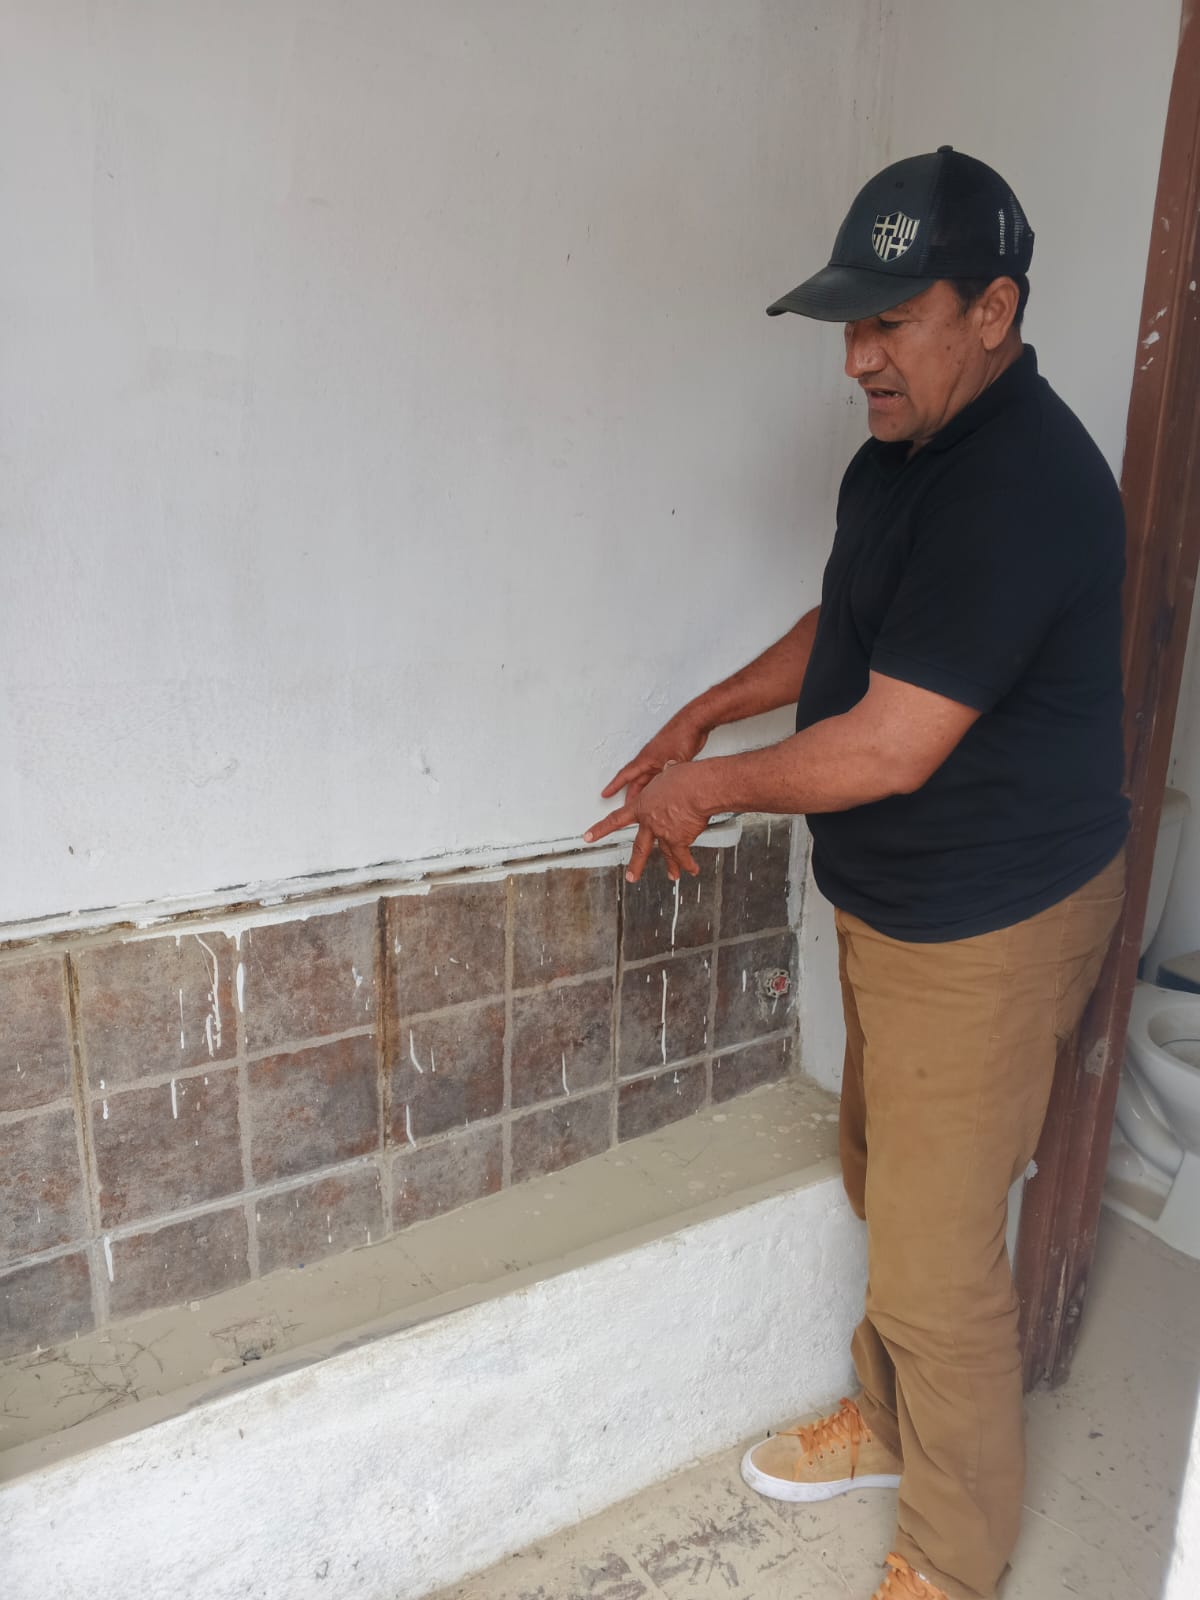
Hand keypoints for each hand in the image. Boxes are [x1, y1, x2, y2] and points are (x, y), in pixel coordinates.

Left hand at [584, 762, 714, 882]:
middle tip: (631, 876)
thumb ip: (665, 777)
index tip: (589, 837)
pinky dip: (689, 863)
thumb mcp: (667, 772)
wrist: (697, 789)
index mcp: (642, 806)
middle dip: (635, 865)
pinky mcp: (680, 840)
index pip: (615, 820)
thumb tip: (670, 768)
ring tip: (672, 875)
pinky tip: (691, 869)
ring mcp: (664, 834)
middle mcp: (650, 823)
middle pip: (640, 848)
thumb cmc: (685, 779)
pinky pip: (683, 856)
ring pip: (666, 854)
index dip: (600, 829)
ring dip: (671, 867)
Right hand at [599, 712, 708, 805]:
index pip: (625, 775)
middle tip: (627, 808)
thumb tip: (666, 792)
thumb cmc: (681, 734)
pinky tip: (661, 791)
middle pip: (636, 780)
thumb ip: (668, 777)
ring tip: (644, 804)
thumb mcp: (674, 761)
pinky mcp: (669, 758)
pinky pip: (658, 775)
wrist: (693, 722)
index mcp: (645, 759)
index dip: (614, 786)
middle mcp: (650, 759)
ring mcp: (659, 758)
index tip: (605, 793)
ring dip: (645, 790)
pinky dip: (657, 785)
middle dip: (631, 795)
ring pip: (647, 779)